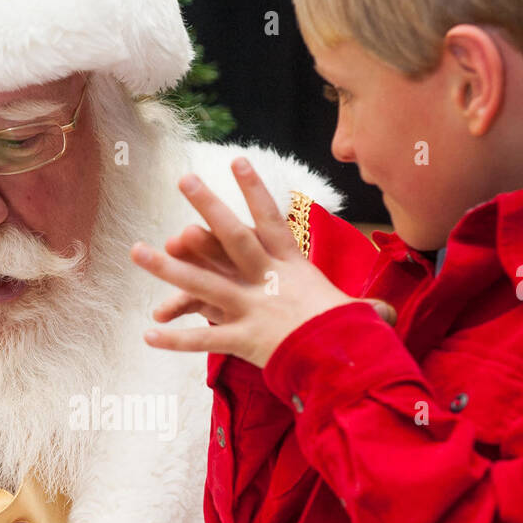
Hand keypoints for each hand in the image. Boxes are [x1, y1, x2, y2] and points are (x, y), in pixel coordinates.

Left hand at [131, 158, 394, 366]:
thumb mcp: (360, 314)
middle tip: (185, 179)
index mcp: (294, 267)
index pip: (272, 220)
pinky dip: (175, 340)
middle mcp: (269, 280)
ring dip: (167, 268)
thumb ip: (364, 310)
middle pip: (233, 236)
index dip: (254, 190)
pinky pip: (203, 339)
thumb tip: (386, 316)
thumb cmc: (357, 339)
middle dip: (208, 206)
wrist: (350, 364)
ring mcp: (254, 308)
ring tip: (137, 251)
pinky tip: (148, 335)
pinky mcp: (244, 340)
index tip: (237, 159)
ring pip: (203, 283)